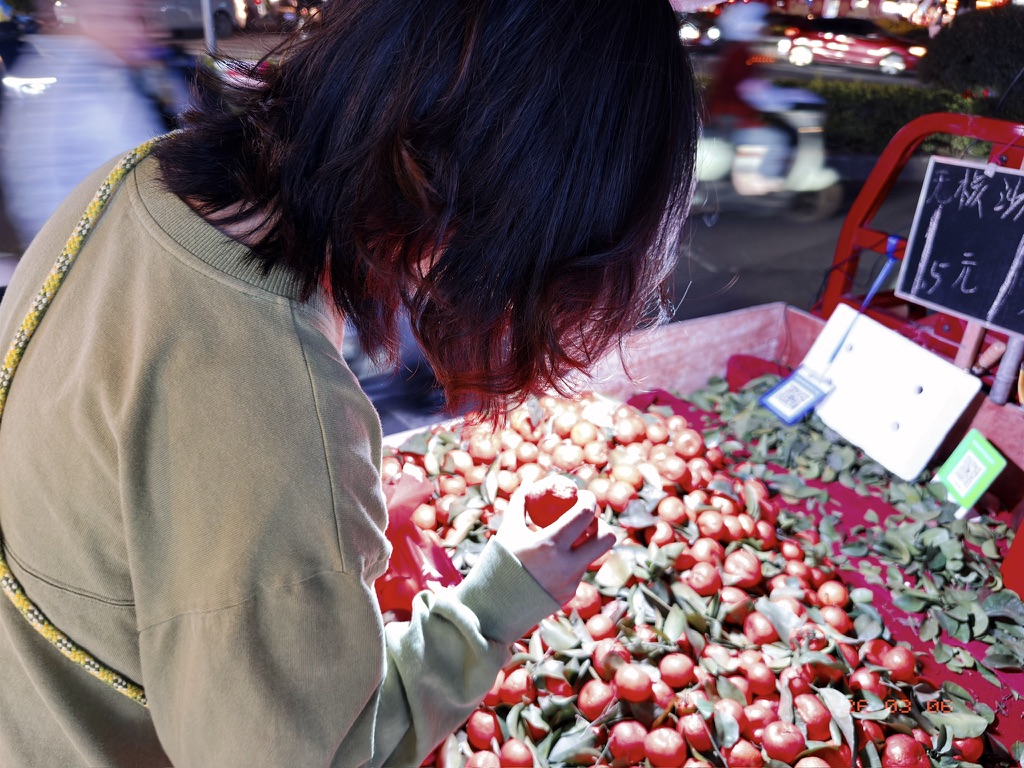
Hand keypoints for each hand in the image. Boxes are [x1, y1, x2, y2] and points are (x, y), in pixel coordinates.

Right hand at [494, 482, 614, 605]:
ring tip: (570, 538)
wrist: (493, 606)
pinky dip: (571, 561)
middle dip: (602, 524)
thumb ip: (521, 503)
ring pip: (592, 555)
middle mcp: (567, 564)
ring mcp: (571, 582)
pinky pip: (578, 571)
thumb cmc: (498, 562)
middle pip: (607, 537)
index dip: (589, 500)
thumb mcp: (508, 529)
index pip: (586, 514)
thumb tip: (530, 480)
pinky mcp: (569, 594)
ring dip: (586, 543)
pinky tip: (553, 560)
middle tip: (587, 520)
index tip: (582, 496)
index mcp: (551, 543)